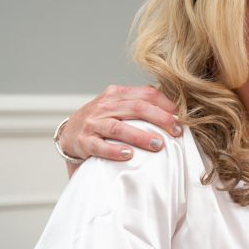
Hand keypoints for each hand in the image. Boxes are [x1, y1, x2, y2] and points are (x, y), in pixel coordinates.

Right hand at [57, 82, 181, 165]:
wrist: (68, 134)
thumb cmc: (100, 122)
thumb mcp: (118, 107)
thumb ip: (139, 106)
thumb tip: (174, 112)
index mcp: (116, 94)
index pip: (145, 94)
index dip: (165, 104)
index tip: (181, 117)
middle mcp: (104, 106)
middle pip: (136, 108)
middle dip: (159, 119)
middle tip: (176, 131)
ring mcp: (93, 123)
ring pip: (118, 127)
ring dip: (140, 136)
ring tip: (158, 144)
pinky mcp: (83, 142)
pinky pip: (99, 146)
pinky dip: (114, 150)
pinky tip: (128, 155)